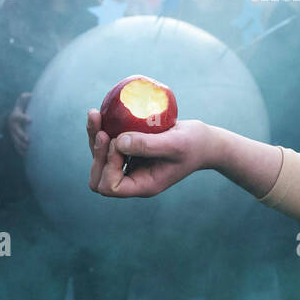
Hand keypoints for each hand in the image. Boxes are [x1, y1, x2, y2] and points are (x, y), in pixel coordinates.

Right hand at [7, 92, 32, 155]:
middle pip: (16, 131)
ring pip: (15, 140)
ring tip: (28, 148)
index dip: (24, 118)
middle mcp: (12, 125)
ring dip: (21, 145)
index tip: (31, 120)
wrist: (14, 117)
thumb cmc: (21, 108)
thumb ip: (25, 98)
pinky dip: (20, 150)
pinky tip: (25, 154)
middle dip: (21, 135)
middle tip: (28, 140)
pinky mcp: (14, 138)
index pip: (19, 116)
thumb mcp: (22, 101)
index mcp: (15, 115)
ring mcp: (12, 133)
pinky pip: (16, 145)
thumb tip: (31, 94)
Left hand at [86, 108, 212, 197]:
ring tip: (95, 114)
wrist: (205, 141)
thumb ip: (148, 145)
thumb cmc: (194, 145)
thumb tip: (117, 142)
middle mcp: (132, 178)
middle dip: (96, 154)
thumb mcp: (175, 144)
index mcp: (143, 185)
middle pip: (99, 177)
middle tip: (101, 130)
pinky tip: (99, 113)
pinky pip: (106, 145)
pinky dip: (100, 131)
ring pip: (99, 160)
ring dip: (94, 138)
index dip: (108, 166)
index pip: (111, 186)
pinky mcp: (129, 151)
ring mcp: (129, 166)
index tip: (119, 144)